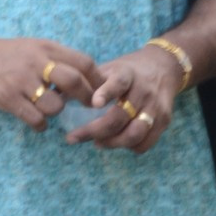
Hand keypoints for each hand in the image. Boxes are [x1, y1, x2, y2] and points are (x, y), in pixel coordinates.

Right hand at [0, 36, 97, 129]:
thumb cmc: (5, 54)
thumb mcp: (33, 47)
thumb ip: (57, 59)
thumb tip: (85, 78)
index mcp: (46, 48)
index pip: (83, 62)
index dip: (97, 79)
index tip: (101, 90)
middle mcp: (36, 63)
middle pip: (74, 82)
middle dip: (86, 98)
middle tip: (88, 106)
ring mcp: (21, 81)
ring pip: (55, 105)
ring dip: (57, 112)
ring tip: (49, 109)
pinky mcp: (7, 98)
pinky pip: (35, 119)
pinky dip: (41, 125)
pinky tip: (37, 122)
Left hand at [62, 43, 181, 154]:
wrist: (163, 67)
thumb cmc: (126, 72)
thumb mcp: (106, 69)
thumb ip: (82, 82)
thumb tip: (50, 94)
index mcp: (127, 74)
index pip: (118, 82)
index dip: (107, 92)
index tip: (94, 103)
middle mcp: (143, 90)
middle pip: (120, 117)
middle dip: (95, 130)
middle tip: (74, 137)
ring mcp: (156, 107)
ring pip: (135, 133)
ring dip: (112, 143)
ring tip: (96, 142)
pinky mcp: (165, 120)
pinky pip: (146, 142)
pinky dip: (130, 147)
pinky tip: (116, 142)